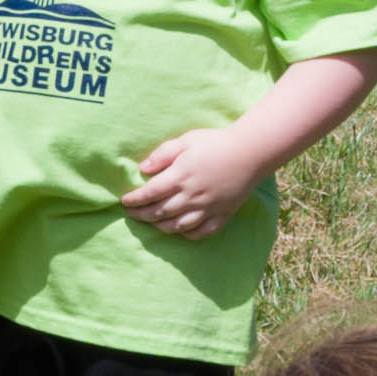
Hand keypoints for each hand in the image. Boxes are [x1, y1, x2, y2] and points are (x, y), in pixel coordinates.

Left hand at [124, 129, 261, 236]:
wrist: (251, 152)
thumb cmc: (216, 143)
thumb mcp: (186, 140)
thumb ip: (162, 154)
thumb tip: (142, 169)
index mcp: (180, 177)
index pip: (149, 194)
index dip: (134, 200)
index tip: (124, 202)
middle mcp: (191, 196)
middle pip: (159, 212)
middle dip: (141, 215)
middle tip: (132, 214)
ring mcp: (207, 208)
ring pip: (177, 226)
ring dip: (160, 226)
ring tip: (152, 222)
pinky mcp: (222, 215)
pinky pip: (201, 232)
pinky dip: (188, 235)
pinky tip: (180, 230)